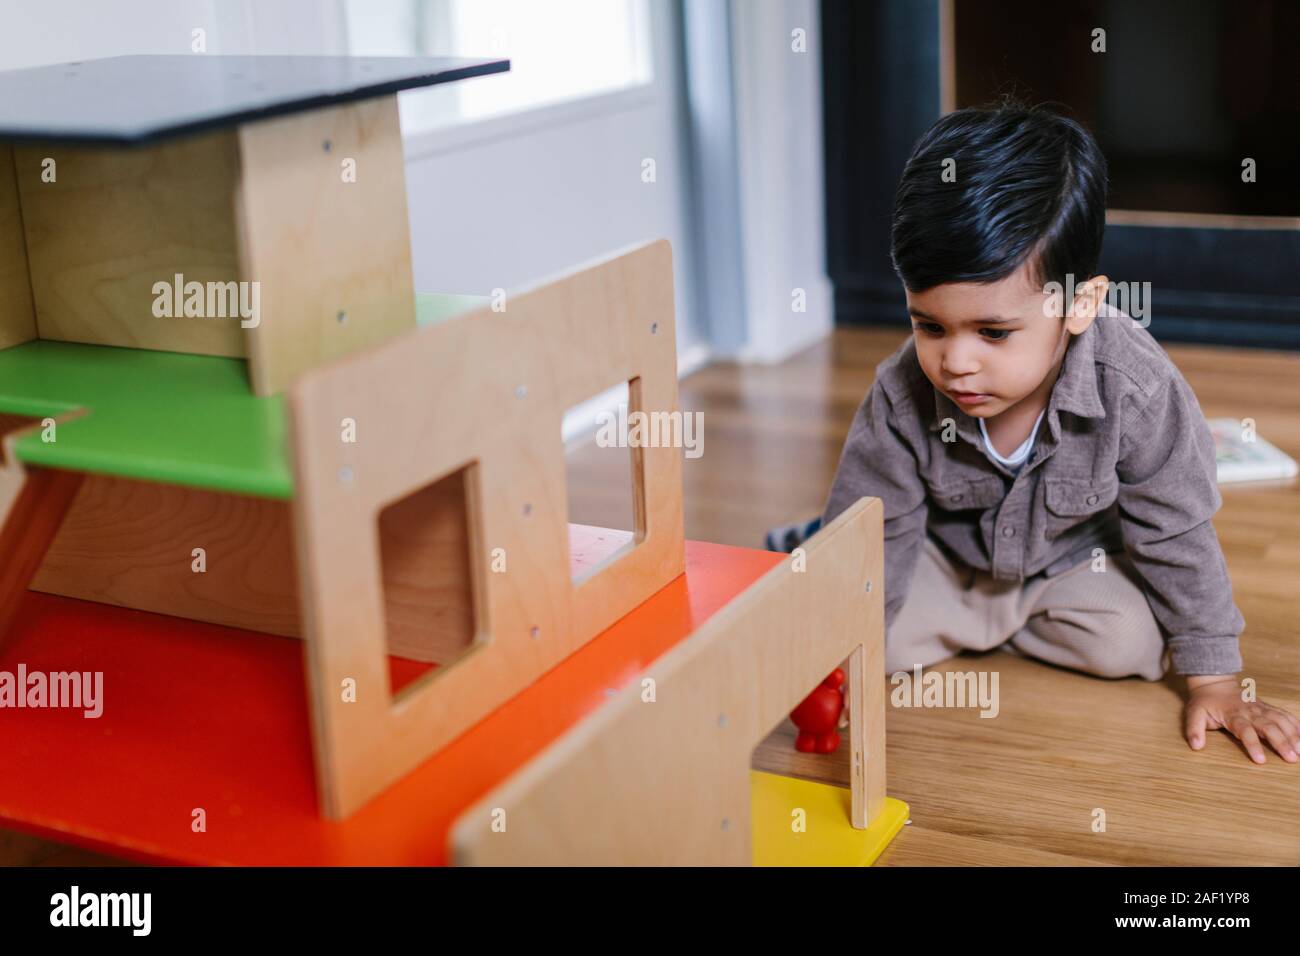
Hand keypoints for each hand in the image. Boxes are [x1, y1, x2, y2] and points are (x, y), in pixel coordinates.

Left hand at [1184, 674, 1299, 763]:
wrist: (1215, 685)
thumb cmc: (1205, 703)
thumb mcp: (1193, 714)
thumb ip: (1194, 729)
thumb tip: (1196, 746)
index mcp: (1233, 715)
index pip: (1245, 731)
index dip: (1252, 745)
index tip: (1260, 761)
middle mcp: (1250, 712)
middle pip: (1269, 726)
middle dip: (1281, 742)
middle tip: (1292, 758)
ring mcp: (1261, 708)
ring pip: (1280, 720)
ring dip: (1293, 735)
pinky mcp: (1268, 708)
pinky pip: (1285, 715)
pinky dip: (1296, 724)